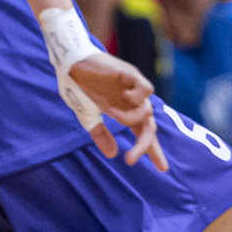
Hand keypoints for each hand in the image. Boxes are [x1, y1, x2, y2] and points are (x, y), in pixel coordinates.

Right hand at [67, 53, 168, 170]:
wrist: (70, 62)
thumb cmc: (78, 87)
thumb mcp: (88, 116)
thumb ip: (100, 134)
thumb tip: (113, 155)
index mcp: (123, 111)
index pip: (143, 132)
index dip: (152, 150)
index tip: (162, 168)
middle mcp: (131, 102)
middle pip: (149, 127)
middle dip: (145, 145)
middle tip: (131, 159)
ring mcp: (132, 89)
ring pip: (147, 110)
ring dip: (132, 119)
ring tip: (113, 115)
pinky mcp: (130, 75)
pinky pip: (146, 89)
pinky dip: (138, 97)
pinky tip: (124, 96)